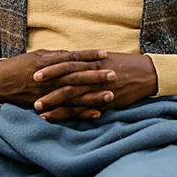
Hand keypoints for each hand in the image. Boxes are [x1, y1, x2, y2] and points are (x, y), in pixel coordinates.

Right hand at [0, 49, 114, 112]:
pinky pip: (66, 112)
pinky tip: (96, 113)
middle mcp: (49, 79)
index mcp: (48, 64)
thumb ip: (56, 56)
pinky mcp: (46, 108)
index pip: (72, 58)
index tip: (105, 53)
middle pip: (76, 77)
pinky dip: (81, 113)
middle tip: (114, 74)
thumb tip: (74, 54)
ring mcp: (48, 95)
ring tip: (110, 95)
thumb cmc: (19, 66)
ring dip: (93, 96)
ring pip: (74, 96)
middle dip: (96, 76)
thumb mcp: (37, 56)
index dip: (89, 56)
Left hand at [32, 52, 158, 121]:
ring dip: (54, 102)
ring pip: (73, 96)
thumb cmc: (124, 64)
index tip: (34, 72)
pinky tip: (57, 118)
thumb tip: (70, 60)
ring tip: (38, 108)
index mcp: (92, 61)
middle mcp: (94, 74)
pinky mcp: (105, 102)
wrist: (147, 74)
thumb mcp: (104, 58)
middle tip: (29, 88)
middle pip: (66, 79)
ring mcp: (99, 89)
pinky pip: (84, 109)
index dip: (50, 68)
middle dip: (48, 85)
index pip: (67, 64)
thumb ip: (86, 61)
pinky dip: (70, 114)